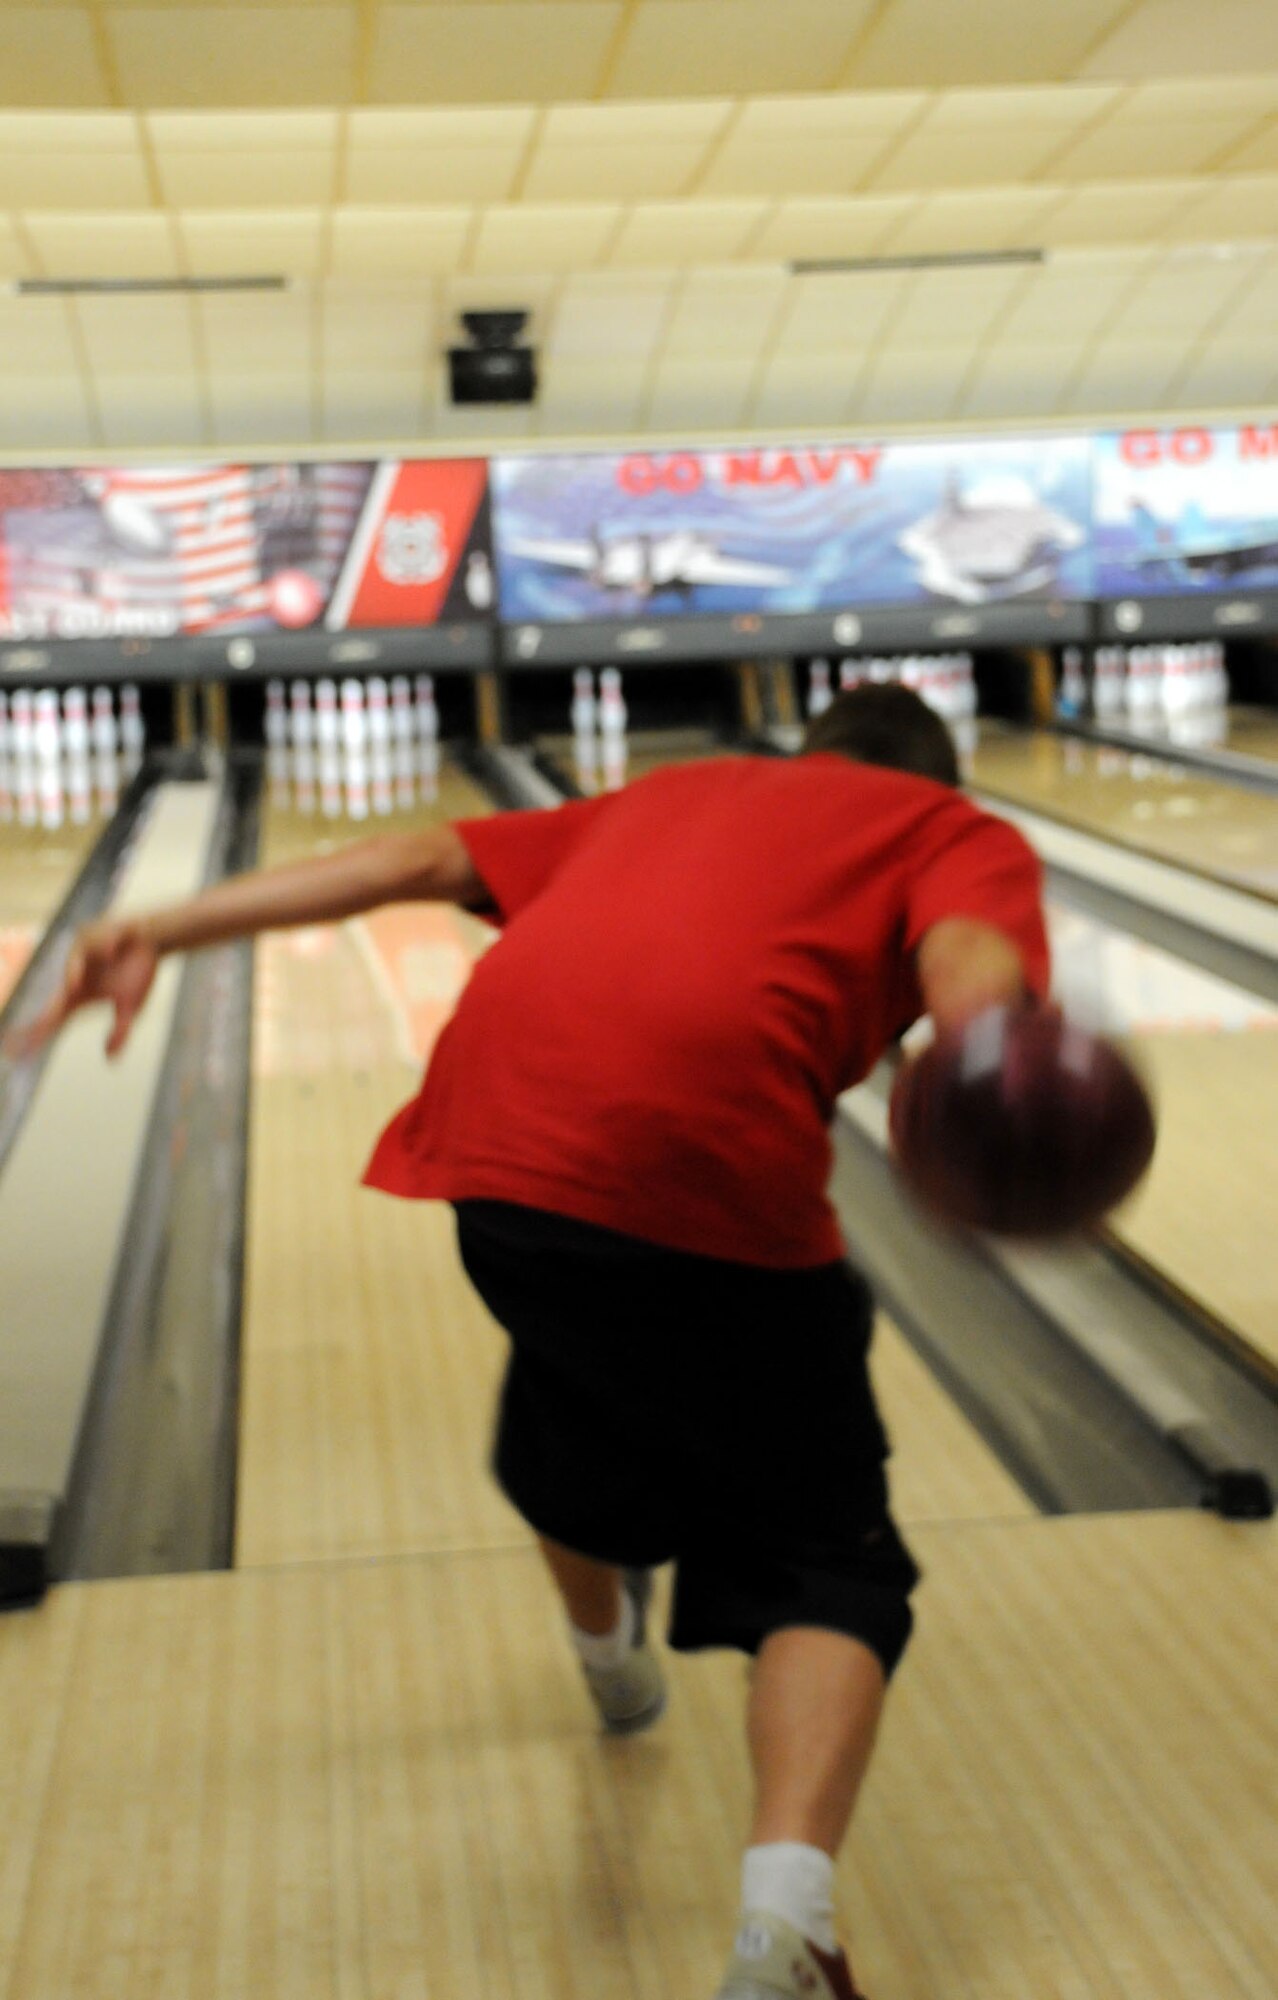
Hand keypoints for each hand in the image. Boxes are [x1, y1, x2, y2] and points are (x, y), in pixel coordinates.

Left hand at [5, 919, 158, 1061]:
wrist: (149, 940)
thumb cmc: (136, 973)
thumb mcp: (131, 1007)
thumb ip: (120, 1031)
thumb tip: (109, 1058)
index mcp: (78, 997)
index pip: (50, 1022)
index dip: (32, 1039)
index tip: (13, 1055)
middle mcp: (72, 978)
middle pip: (52, 1002)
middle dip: (34, 1027)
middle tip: (10, 1043)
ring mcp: (80, 955)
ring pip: (74, 964)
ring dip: (74, 971)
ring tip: (74, 985)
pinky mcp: (93, 934)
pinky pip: (96, 941)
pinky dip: (105, 945)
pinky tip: (112, 952)